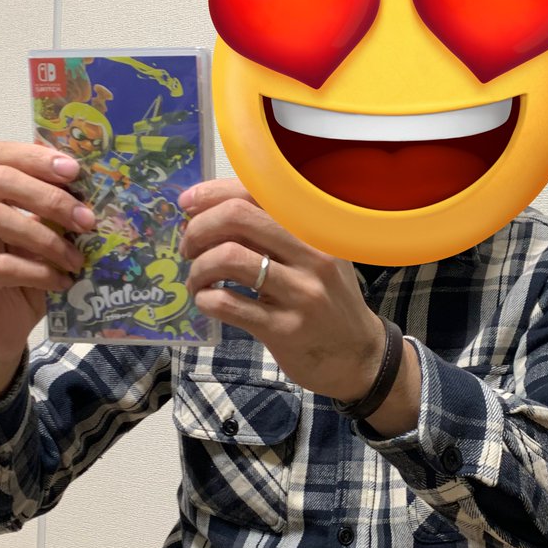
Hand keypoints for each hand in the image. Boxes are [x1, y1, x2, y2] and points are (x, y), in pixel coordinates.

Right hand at [0, 141, 93, 368]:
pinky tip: (62, 281)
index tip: (74, 170)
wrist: (2, 332)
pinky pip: (1, 267)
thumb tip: (92, 184)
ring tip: (76, 258)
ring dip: (46, 237)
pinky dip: (39, 272)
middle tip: (86, 219)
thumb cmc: (25, 278)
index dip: (34, 157)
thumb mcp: (45, 238)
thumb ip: (53, 211)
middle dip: (48, 196)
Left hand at [178, 179, 384, 400]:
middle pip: (237, 217)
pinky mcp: (284, 328)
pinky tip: (207, 302)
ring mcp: (300, 292)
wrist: (359, 356)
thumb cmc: (328, 300)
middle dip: (198, 229)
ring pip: (228, 258)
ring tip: (197, 280)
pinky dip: (205, 299)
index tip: (188, 205)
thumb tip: (210, 212)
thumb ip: (276, 231)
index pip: (256, 190)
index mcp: (316, 226)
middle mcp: (313, 253)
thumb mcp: (317, 255)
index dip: (212, 193)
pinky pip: (228, 303)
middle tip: (189, 248)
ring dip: (198, 268)